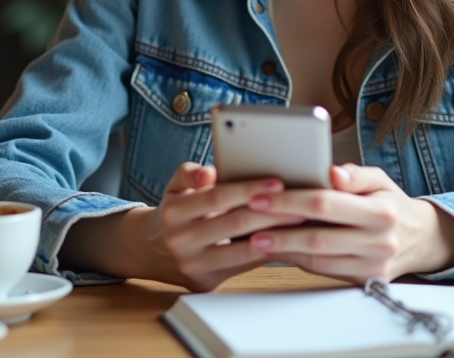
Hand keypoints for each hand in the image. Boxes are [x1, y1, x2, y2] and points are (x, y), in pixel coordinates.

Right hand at [143, 162, 304, 290]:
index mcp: (175, 211)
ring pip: (241, 250)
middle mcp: (181, 240)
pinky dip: (265, 254)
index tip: (277, 183)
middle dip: (270, 213)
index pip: (217, 197)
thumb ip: (190, 173)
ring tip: (299, 223)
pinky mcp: (206, 282)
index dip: (248, 190)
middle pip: (233, 224)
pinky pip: (242, 267)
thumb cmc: (176, 211)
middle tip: (300, 204)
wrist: (153, 250)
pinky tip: (285, 242)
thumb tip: (209, 171)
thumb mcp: (175, 187)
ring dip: (274, 236)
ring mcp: (193, 264)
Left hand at [243, 164, 453, 283]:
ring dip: (282, 250)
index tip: (260, 197)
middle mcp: (379, 242)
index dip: (289, 200)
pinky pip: (323, 271)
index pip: (325, 204)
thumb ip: (355, 174)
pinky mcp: (364, 282)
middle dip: (278, 229)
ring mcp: (372, 267)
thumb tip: (332, 172)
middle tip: (248, 222)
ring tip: (253, 238)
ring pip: (317, 260)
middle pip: (317, 237)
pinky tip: (277, 249)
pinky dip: (297, 260)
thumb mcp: (380, 179)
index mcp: (381, 212)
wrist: (419, 239)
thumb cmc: (390, 203)